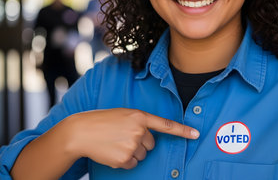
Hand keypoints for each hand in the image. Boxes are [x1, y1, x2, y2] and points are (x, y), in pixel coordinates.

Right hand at [65, 108, 198, 168]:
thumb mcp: (123, 114)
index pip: (165, 125)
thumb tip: (149, 139)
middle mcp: (138, 130)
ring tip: (115, 143)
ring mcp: (132, 145)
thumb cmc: (102, 121)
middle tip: (123, 136)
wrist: (81, 132)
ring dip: (132, 152)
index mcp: (139, 116)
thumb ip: (139, 122)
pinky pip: (133, 163)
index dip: (182, 131)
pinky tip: (113, 152)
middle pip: (151, 144)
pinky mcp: (125, 158)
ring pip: (143, 154)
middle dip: (141, 142)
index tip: (196, 134)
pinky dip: (125, 160)